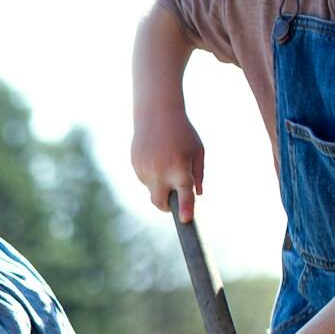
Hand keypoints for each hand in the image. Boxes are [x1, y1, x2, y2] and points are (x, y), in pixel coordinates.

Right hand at [131, 107, 203, 221]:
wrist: (156, 113)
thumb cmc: (183, 133)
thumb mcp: (198, 150)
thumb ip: (198, 174)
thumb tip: (197, 194)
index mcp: (180, 167)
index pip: (184, 193)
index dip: (185, 208)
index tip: (186, 220)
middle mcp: (161, 171)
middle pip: (160, 203)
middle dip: (167, 206)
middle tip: (173, 201)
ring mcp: (145, 170)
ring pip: (152, 190)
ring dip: (160, 185)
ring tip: (165, 162)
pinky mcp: (136, 167)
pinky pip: (145, 180)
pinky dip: (152, 175)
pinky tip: (155, 158)